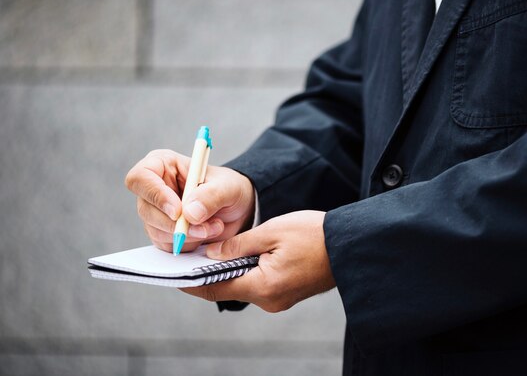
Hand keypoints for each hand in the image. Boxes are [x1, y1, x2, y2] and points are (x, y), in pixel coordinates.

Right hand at [125, 149, 254, 252]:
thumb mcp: (228, 186)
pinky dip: (187, 244)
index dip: (156, 195)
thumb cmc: (230, 188)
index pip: (140, 177)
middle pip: (146, 210)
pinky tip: (205, 234)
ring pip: (156, 230)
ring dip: (187, 235)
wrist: (238, 208)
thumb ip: (211, 195)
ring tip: (215, 226)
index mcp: (163, 164)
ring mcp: (157, 212)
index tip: (178, 211)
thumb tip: (189, 213)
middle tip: (206, 227)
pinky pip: (166, 244)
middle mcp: (155, 188)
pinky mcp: (163, 232)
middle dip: (177, 224)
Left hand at [182, 210, 335, 311]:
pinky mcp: (286, 294)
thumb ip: (238, 244)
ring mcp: (279, 300)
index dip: (190, 281)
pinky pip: (257, 284)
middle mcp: (269, 300)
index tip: (170, 273)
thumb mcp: (271, 231)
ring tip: (212, 249)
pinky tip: (239, 254)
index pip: (215, 289)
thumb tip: (211, 255)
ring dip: (227, 270)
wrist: (350, 245)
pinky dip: (244, 271)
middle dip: (207, 272)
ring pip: (242, 285)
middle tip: (189, 253)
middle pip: (227, 288)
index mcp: (264, 287)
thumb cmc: (314, 235)